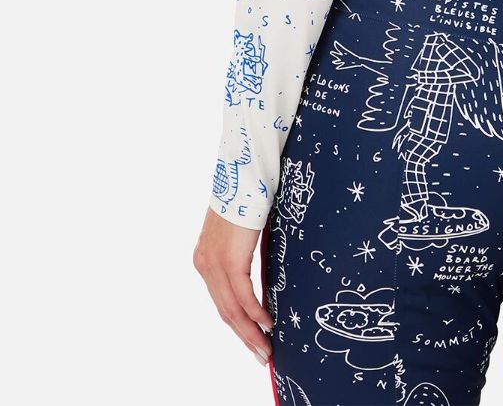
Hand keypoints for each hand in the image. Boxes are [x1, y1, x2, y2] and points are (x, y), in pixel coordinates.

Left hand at [193, 206, 273, 367]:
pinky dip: (256, 313)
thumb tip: (258, 275)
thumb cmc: (247, 197)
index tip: (252, 339)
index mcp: (205, 260)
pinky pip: (243, 297)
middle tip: (262, 357)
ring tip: (266, 350)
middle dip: (244, 337)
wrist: (243, 175)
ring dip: (251, 333)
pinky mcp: (230, 260)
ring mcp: (215, 264)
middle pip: (224, 312)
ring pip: (232, 310)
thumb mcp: (239, 233)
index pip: (221, 301)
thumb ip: (241, 254)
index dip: (237, 324)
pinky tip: (267, 324)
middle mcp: (205, 265)